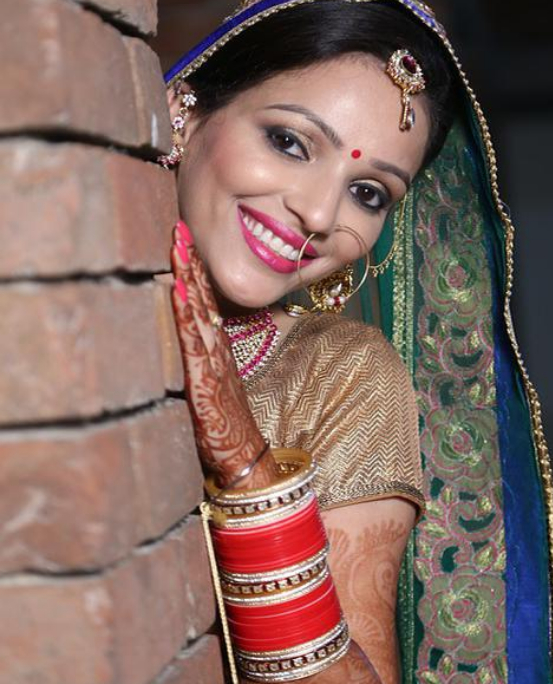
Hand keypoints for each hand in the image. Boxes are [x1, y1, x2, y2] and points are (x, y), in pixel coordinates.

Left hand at [170, 220, 276, 488]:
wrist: (244, 456)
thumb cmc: (225, 428)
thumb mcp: (211, 388)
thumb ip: (202, 364)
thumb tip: (190, 344)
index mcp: (217, 350)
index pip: (205, 304)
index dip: (194, 272)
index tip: (185, 242)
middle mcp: (217, 349)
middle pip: (203, 298)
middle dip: (190, 261)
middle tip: (179, 227)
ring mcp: (212, 361)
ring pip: (198, 311)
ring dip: (187, 276)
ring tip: (177, 245)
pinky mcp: (203, 378)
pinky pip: (193, 338)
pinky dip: (186, 311)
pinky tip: (178, 289)